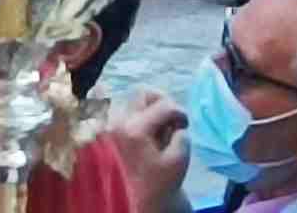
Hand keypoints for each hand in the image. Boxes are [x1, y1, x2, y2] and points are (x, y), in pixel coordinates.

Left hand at [106, 93, 191, 212]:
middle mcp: (119, 123)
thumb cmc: (159, 184)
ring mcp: (112, 128)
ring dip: (150, 111)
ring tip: (161, 130)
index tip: (186, 125)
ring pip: (134, 104)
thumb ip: (181, 135)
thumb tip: (176, 123)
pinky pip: (126, 116)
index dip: (180, 113)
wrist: (139, 204)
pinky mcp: (110, 135)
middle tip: (172, 120)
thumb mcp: (179, 160)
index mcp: (135, 129)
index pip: (163, 106)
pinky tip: (149, 136)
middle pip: (143, 95)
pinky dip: (140, 119)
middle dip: (161, 103)